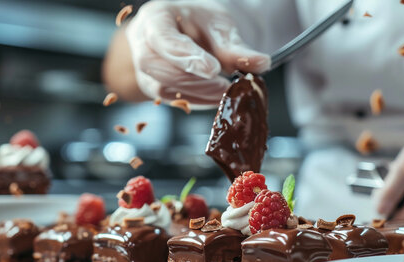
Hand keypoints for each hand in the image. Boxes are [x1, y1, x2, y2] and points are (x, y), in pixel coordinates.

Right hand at [125, 0, 270, 105]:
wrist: (186, 30)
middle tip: (225, 86)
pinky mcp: (154, 88)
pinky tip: (216, 97)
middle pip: (157, 67)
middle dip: (193, 80)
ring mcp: (145, 69)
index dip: (185, 56)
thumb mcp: (219, 26)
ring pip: (163, 88)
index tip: (212, 69)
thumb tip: (260, 64)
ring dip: (198, 93)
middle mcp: (143, 44)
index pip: (163, 38)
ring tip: (225, 92)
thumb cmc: (198, 23)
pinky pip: (172, 100)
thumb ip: (236, 47)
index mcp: (155, 18)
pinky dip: (197, 100)